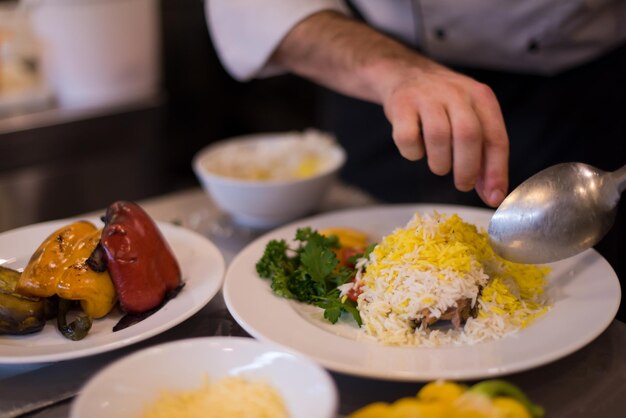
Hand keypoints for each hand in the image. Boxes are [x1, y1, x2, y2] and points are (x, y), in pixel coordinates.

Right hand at [382, 62, 508, 206]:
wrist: (407, 74)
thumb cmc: (443, 106)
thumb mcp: (469, 120)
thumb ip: (482, 156)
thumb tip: (492, 194)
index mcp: (481, 98)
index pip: (496, 138)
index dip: (496, 171)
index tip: (493, 197)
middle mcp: (457, 93)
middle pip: (468, 135)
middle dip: (467, 169)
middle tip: (462, 184)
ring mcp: (427, 97)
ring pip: (438, 136)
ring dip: (440, 163)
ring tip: (439, 166)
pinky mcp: (401, 104)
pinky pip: (408, 137)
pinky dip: (413, 153)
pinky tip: (417, 151)